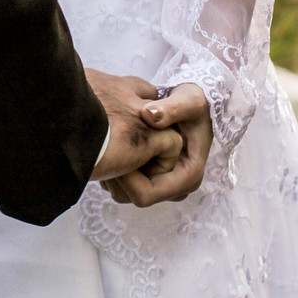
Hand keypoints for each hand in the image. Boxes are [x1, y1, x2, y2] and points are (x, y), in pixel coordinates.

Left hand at [87, 70, 183, 204]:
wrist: (192, 105)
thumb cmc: (193, 103)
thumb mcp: (189, 101)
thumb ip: (172, 108)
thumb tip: (150, 115)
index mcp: (188, 175)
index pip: (147, 194)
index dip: (126, 178)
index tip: (113, 151)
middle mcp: (177, 187)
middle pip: (136, 196)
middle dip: (118, 175)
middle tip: (104, 146)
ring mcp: (165, 184)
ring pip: (127, 193)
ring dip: (114, 171)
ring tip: (106, 143)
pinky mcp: (153, 177)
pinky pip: (127, 185)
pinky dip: (115, 168)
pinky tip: (110, 144)